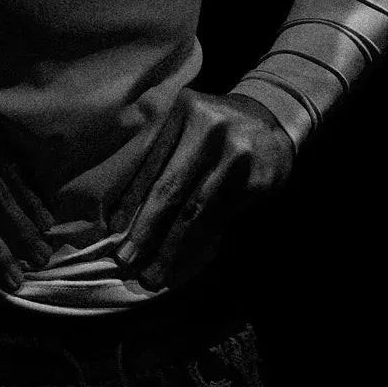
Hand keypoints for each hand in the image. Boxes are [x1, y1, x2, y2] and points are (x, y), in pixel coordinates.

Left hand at [110, 90, 293, 291]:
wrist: (273, 117)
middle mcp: (211, 130)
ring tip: (154, 274)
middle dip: (147, 229)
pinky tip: (185, 260)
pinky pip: (222, 219)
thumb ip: (159, 153)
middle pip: (172, 189)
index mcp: (185, 111)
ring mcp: (238, 156)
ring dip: (172, 248)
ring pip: (197, 212)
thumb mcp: (185, 123)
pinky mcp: (259, 181)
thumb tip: (121, 208)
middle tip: (127, 260)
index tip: (114, 230)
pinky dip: (201, 243)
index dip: (131, 200)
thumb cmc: (213, 126)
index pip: (152, 164)